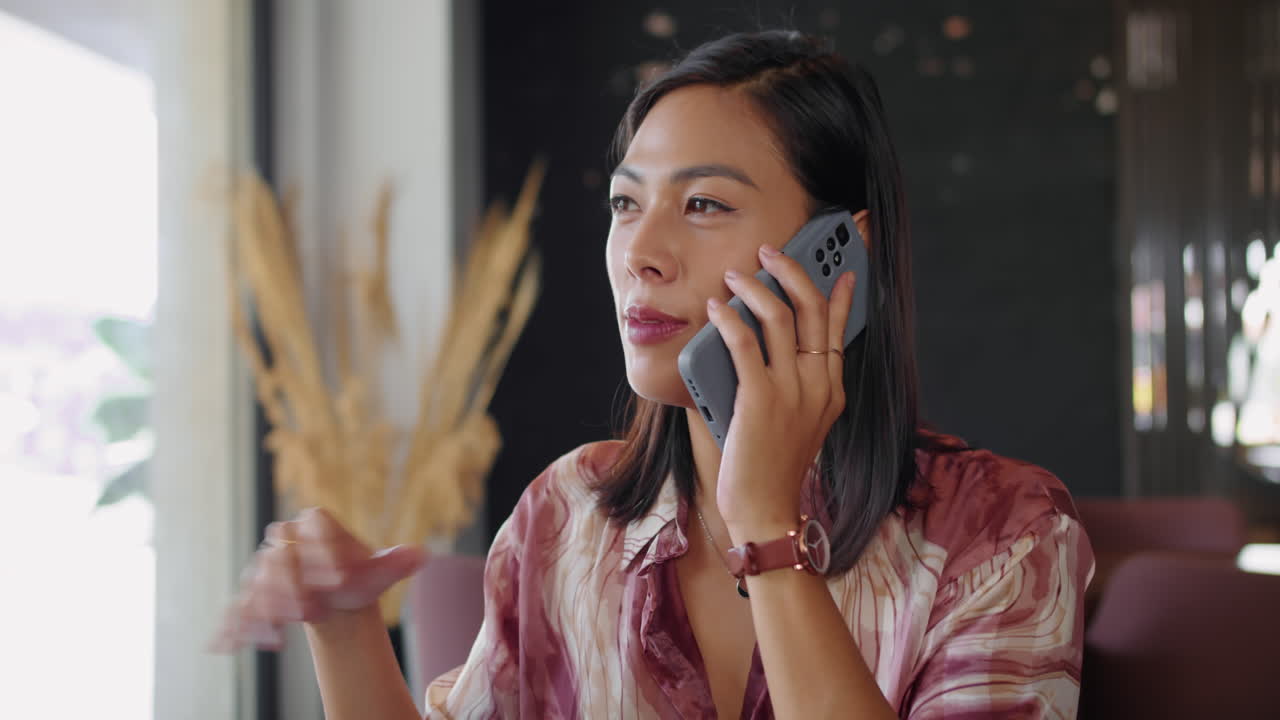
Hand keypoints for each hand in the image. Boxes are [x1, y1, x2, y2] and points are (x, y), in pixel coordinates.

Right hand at [209, 507, 426, 652]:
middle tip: (312, 611)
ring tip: (280, 634)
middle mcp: (287, 543)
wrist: (334, 595)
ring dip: (266, 608)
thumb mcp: (379, 572)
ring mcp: (265, 569)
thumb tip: (422, 555)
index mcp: (317, 526)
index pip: (315, 522)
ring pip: (257, 584)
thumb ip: (398, 563)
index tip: (340, 579)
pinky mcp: (252, 597)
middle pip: (280, 555)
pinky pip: (238, 609)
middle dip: (292, 584)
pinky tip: (227, 646)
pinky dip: (233, 626)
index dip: (324, 548)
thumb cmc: (357, 578)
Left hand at [706, 242, 855, 539]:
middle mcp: (818, 386)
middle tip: (770, 251)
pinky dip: (728, 320)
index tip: (842, 268)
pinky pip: (745, 344)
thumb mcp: (798, 425)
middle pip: (812, 309)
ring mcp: (792, 392)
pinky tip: (716, 308)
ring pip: (779, 318)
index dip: (840, 295)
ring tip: (736, 274)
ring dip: (755, 287)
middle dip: (792, 270)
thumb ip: (793, 387)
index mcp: (831, 391)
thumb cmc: (772, 470)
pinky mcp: (761, 400)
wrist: (766, 512)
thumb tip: (761, 346)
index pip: (840, 329)